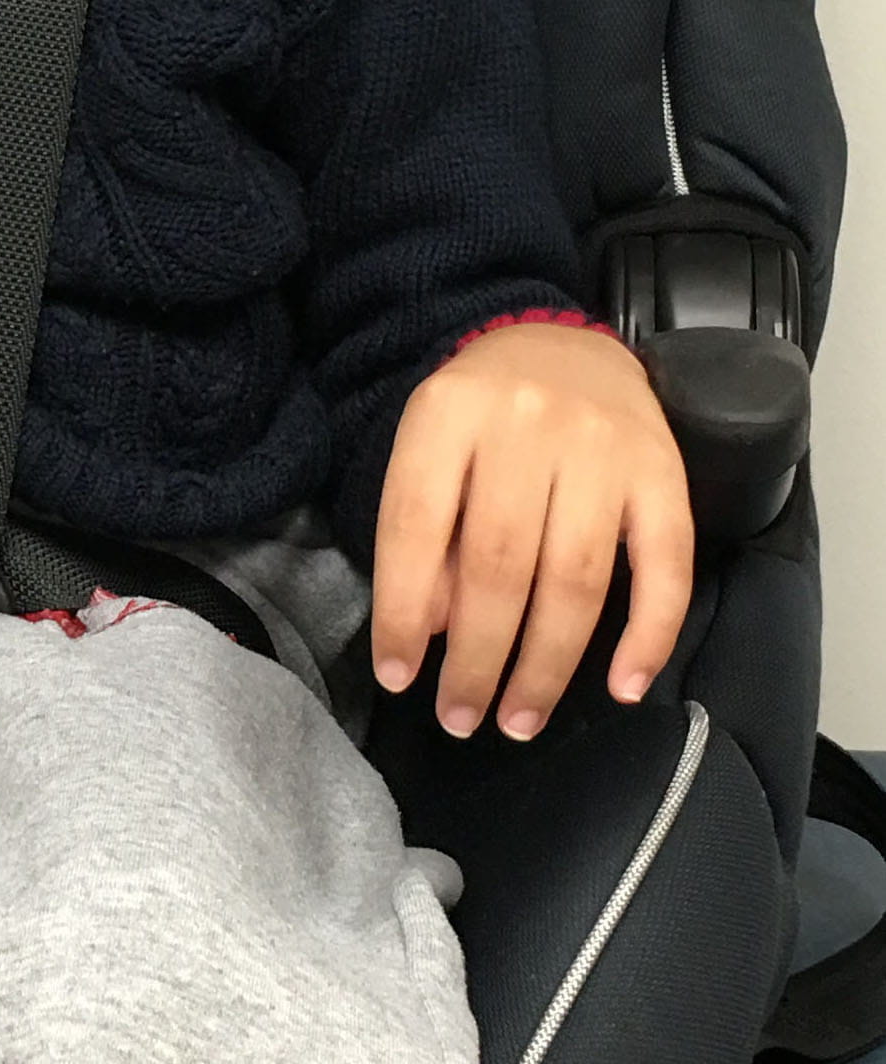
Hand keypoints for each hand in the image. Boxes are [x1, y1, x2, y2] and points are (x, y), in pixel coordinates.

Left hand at [369, 322, 694, 739]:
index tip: (398, 677)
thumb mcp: (432, 449)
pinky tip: (622, 687)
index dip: (401, 611)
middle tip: (461, 718)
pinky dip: (648, 636)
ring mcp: (603, 446)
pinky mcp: (664, 471)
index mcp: (449, 411)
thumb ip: (424, 534)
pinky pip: (665, 567)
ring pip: (574, 579)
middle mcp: (526, 422)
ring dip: (546, 666)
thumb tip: (431, 634)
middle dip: (477, 658)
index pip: (414, 524)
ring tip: (519, 720)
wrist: (567, 343)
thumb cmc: (486, 413)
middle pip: (498, 564)